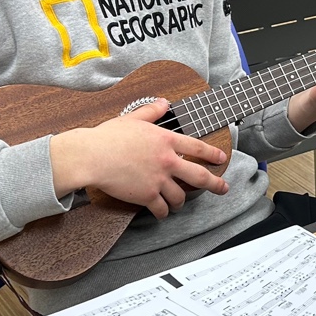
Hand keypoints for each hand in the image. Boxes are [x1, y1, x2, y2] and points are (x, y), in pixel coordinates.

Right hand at [49, 99, 229, 218]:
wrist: (92, 156)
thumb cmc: (108, 136)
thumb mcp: (132, 118)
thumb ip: (151, 111)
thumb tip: (163, 102)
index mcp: (166, 140)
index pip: (197, 147)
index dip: (212, 154)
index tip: (221, 159)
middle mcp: (167, 161)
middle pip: (199, 176)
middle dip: (215, 184)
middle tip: (223, 189)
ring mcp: (158, 179)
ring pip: (180, 197)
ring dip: (181, 202)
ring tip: (179, 204)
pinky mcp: (147, 195)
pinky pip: (161, 209)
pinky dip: (163, 213)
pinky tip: (162, 213)